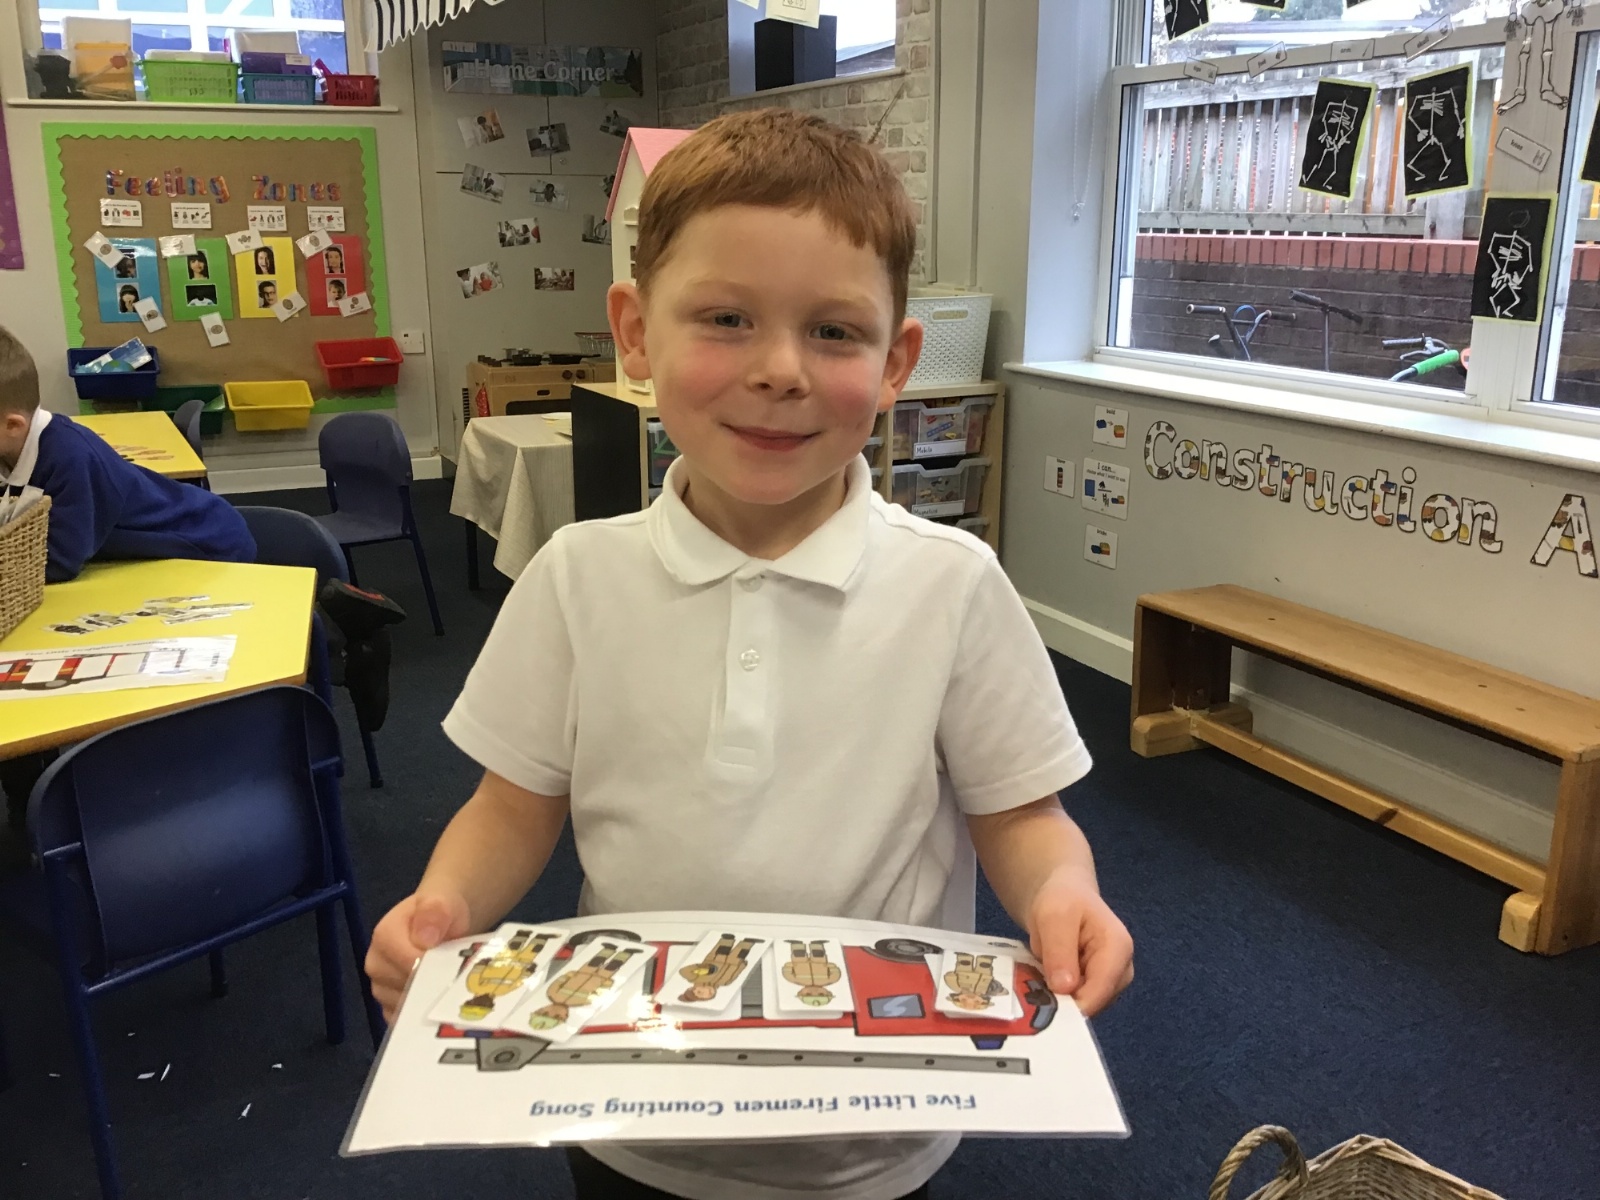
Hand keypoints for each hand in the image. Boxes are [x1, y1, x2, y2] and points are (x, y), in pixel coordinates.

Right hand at [365, 891, 472, 1023]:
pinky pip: (405, 1021)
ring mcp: (380, 988)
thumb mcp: (442, 902)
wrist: (442, 923)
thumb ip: (434, 912)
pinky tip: (439, 1005)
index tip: (455, 965)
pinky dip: (423, 1017)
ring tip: (450, 989)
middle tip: (457, 980)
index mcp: (384, 936)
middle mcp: (376, 964)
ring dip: (430, 1002)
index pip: (409, 963)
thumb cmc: (442, 913)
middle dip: (434, 986)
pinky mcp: (389, 1006)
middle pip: (407, 988)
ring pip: (406, 1008)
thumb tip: (425, 937)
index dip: (435, 967)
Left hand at [1026, 870, 1133, 1017]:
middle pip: (1093, 1003)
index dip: (1072, 1004)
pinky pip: (1077, 1004)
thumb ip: (1059, 950)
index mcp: (1118, 948)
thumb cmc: (1061, 900)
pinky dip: (1057, 998)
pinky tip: (1042, 984)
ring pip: (1083, 1007)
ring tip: (1035, 983)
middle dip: (1063, 1002)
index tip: (1042, 1005)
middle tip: (1031, 992)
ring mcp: (1111, 982)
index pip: (1100, 990)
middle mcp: (1121, 970)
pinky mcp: (1097, 989)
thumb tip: (1065, 989)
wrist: (1063, 896)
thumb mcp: (1053, 916)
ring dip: (1058, 1000)